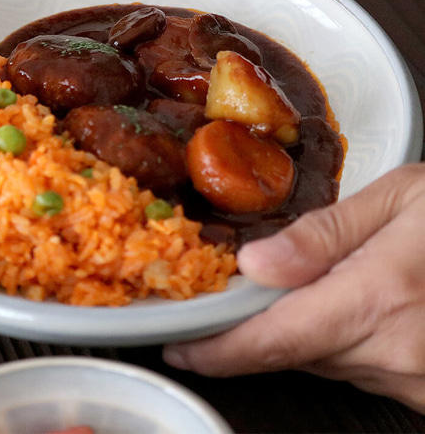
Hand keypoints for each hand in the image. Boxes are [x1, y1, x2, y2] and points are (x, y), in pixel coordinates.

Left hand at [163, 163, 424, 412]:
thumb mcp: (401, 199)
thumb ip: (324, 235)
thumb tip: (255, 265)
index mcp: (379, 298)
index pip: (274, 339)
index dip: (217, 349)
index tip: (180, 345)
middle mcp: (397, 353)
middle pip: (293, 350)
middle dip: (258, 324)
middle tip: (237, 292)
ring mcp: (417, 381)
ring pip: (325, 358)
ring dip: (304, 326)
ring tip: (314, 282)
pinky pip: (360, 365)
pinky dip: (341, 337)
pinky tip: (357, 301)